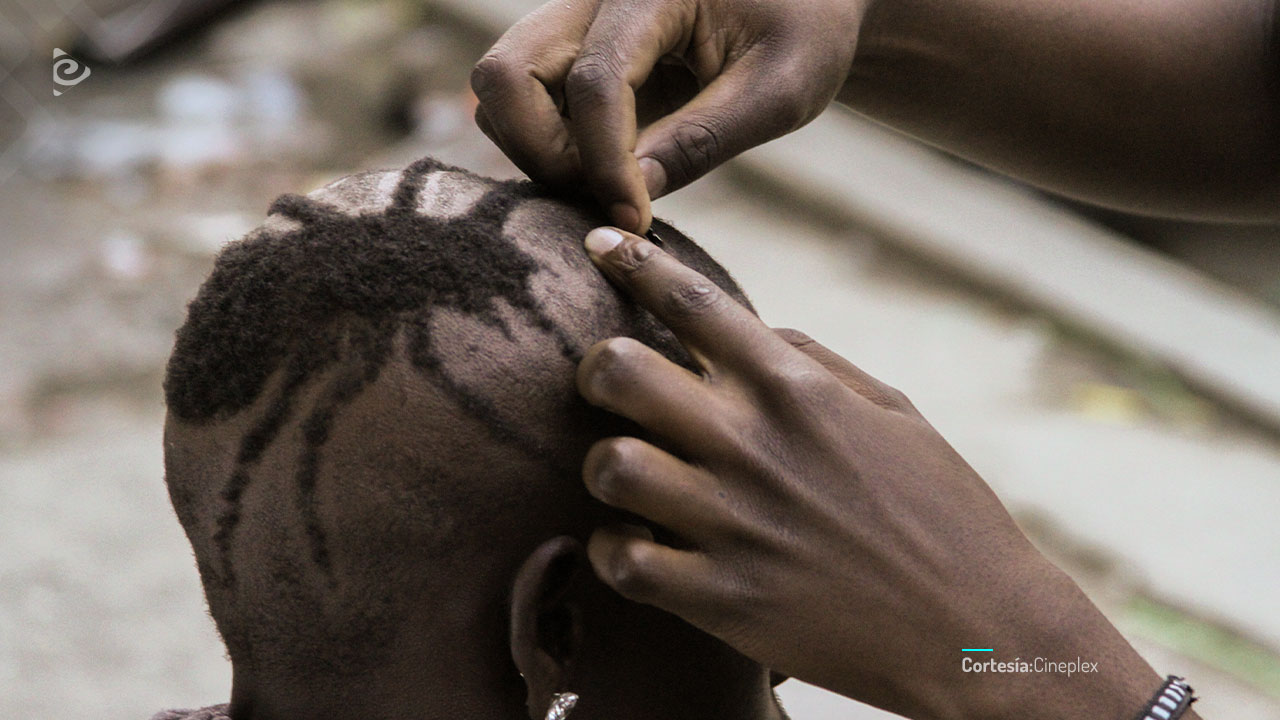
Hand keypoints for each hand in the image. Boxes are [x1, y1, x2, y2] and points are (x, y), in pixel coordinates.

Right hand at [470, 0, 866, 232]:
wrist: (803, 2)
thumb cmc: (804, 34)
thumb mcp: (779, 91)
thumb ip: (704, 140)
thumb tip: (628, 199)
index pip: (596, 81)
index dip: (606, 162)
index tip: (636, 217)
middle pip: (505, 74)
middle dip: (543, 152)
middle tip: (606, 194)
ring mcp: (573, 22)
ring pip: (499, 90)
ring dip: (538, 151)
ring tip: (610, 180)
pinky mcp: (570, 52)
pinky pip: (521, 102)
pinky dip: (545, 145)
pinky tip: (606, 167)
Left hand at [575, 226, 1167, 718]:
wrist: (980, 629)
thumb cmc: (943, 510)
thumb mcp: (894, 413)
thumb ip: (814, 363)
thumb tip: (755, 331)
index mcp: (797, 389)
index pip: (693, 300)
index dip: (632, 259)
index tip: (599, 241)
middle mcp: (754, 445)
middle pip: (619, 370)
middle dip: (597, 369)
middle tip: (608, 388)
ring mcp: (733, 523)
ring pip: (609, 464)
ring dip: (605, 466)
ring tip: (628, 477)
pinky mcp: (722, 599)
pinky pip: (622, 561)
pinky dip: (614, 550)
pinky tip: (637, 544)